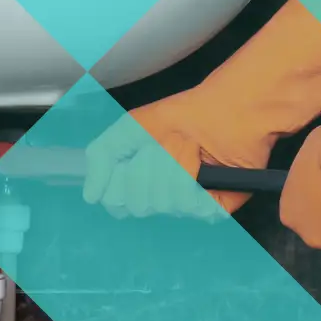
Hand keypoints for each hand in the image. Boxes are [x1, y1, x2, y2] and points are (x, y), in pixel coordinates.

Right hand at [82, 93, 271, 220]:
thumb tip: (91, 196)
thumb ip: (103, 155)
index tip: (132, 156)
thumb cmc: (184, 116)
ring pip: (164, 203)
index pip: (116, 202)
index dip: (121, 179)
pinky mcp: (212, 210)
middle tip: (167, 145)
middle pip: (138, 203)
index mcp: (139, 184)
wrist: (229, 110)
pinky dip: (195, 175)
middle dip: (150, 166)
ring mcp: (186, 208)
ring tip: (190, 148)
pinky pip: (191, 207)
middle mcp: (160, 200)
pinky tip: (205, 163)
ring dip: (175, 164)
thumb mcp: (133, 126)